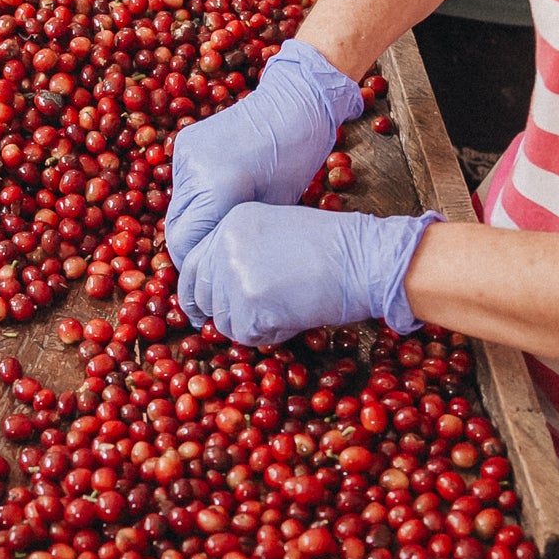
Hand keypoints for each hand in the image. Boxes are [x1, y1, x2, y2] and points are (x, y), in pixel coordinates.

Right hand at [165, 39, 363, 270]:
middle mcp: (191, 169)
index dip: (197, 266)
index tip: (212, 278)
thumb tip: (220, 264)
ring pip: (178, 208)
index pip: (186, 245)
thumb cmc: (298, 156)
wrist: (295, 101)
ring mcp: (185, 154)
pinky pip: (184, 186)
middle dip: (192, 249)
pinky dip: (197, 200)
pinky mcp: (185, 144)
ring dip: (194, 224)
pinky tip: (219, 203)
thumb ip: (238, 235)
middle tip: (214, 263)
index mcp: (216, 187)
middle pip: (176, 228)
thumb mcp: (273, 206)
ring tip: (220, 232)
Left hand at [177, 201, 440, 347]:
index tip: (201, 309)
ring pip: (224, 320)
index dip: (196, 291)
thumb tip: (220, 289)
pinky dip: (270, 335)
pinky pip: (247, 335)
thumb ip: (245, 253)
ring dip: (251, 325)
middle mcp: (225, 244)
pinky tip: (294, 316)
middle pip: (203, 294)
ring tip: (287, 307)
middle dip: (222, 313)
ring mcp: (233, 273)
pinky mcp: (248, 303)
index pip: (193, 263)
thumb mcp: (280, 232)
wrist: (365, 259)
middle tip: (245, 322)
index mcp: (231, 222)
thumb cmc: (337, 249)